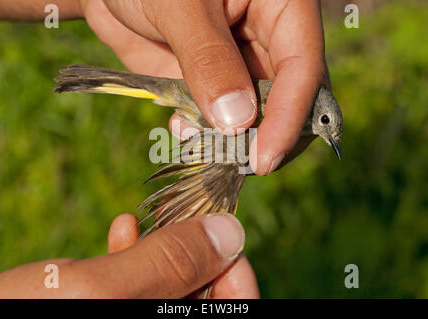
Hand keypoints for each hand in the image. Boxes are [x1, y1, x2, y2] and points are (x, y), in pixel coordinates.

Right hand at [0, 213, 258, 297]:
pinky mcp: (109, 313)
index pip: (236, 309)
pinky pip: (138, 288)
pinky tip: (123, 229)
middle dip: (194, 251)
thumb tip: (229, 232)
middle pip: (203, 295)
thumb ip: (168, 264)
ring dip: (163, 248)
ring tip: (147, 219)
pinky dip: (135, 257)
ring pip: (170, 286)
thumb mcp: (99, 291)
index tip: (221, 233)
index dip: (235, 271)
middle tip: (182, 213)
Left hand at [80, 0, 326, 174]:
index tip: (266, 158)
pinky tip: (182, 130)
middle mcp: (268, 35)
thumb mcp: (179, 6)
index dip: (290, 115)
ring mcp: (240, 62)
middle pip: (289, 97)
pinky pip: (220, 117)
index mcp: (280, 4)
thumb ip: (208, 59)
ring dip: (234, 140)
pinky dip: (206, 133)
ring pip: (256, 114)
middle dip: (266, 135)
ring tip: (205, 150)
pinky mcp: (213, 82)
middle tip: (238, 164)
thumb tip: (237, 122)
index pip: (302, 64)